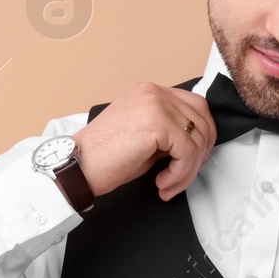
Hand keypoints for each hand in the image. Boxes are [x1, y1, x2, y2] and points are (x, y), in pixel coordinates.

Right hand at [72, 81, 215, 201]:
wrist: (76, 166)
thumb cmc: (103, 157)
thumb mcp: (144, 138)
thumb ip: (169, 133)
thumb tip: (195, 145)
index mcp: (150, 93)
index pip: (195, 105)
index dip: (202, 134)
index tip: (194, 159)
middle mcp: (153, 93)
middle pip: (201, 119)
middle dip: (200, 152)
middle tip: (185, 174)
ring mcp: (155, 104)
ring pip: (196, 139)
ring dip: (187, 170)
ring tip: (168, 184)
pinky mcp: (156, 123)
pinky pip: (186, 152)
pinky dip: (180, 173)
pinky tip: (162, 182)